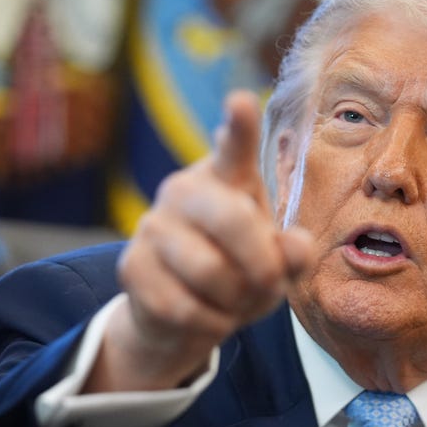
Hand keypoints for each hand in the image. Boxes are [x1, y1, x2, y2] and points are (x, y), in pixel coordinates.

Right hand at [84, 91, 312, 391]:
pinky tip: (210, 317)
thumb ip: (294, 255)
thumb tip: (295, 247)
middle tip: (271, 286)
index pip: (236, 147)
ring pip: (210, 272)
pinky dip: (211, 325)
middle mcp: (186, 189)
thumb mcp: (278, 265)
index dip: (240, 126)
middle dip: (263, 267)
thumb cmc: (241, 273)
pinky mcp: (130, 266)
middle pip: (234, 221)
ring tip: (237, 301)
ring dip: (237, 302)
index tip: (243, 101)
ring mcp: (152, 224)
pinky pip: (185, 307)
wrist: (185, 314)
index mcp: (229, 179)